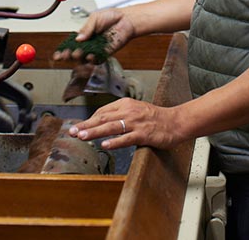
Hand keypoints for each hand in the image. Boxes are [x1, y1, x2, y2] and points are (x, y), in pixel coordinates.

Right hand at [53, 8, 135, 62]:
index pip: (71, 45)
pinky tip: (90, 55)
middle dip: (69, 56)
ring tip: (77, 54)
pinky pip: (97, 60)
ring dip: (80, 58)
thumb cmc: (112, 16)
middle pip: (75, 54)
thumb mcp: (95, 18)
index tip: (58, 54)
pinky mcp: (105, 54)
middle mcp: (89, 44)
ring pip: (85, 59)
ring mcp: (97, 50)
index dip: (64, 50)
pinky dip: (92, 60)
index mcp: (84, 35)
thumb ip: (86, 28)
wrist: (126, 19)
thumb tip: (78, 38)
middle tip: (67, 54)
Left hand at [69, 98, 184, 149]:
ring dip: (95, 132)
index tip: (78, 127)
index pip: (103, 111)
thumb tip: (102, 122)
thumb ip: (120, 115)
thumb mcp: (136, 111)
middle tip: (72, 131)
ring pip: (111, 127)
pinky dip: (115, 141)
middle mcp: (129, 111)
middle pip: (103, 118)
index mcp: (126, 104)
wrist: (175, 121)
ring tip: (82, 136)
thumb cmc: (155, 118)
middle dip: (86, 125)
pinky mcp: (144, 134)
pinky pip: (126, 138)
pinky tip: (104, 145)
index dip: (89, 120)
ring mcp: (136, 122)